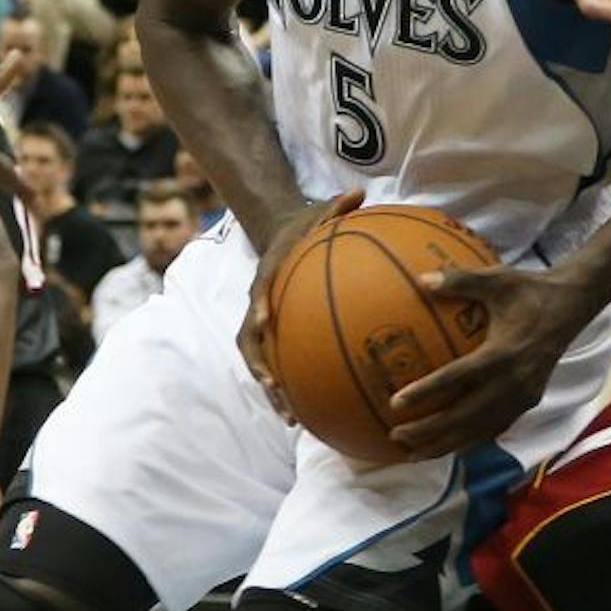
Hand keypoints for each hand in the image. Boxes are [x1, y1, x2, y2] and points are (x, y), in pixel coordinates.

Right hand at [236, 189, 364, 419]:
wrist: (281, 235)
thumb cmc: (305, 227)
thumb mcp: (320, 212)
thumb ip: (338, 206)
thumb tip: (361, 192)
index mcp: (266, 275)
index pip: (257, 291)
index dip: (257, 306)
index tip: (263, 321)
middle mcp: (257, 304)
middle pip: (249, 342)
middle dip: (260, 368)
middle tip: (276, 390)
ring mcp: (261, 323)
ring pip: (258, 362)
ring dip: (272, 391)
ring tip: (292, 418)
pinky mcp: (272, 336)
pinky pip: (278, 364)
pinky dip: (290, 388)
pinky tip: (314, 412)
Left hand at [385, 260, 598, 456]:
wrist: (573, 305)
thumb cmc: (530, 290)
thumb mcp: (497, 279)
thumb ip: (460, 280)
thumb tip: (419, 280)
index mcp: (503, 353)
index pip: (458, 379)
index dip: (426, 392)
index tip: (395, 404)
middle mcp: (514, 381)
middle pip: (465, 417)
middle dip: (429, 432)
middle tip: (396, 435)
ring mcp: (524, 395)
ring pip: (480, 431)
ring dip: (446, 445)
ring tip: (413, 454)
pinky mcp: (530, 401)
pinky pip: (496, 428)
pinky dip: (470, 440)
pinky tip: (448, 446)